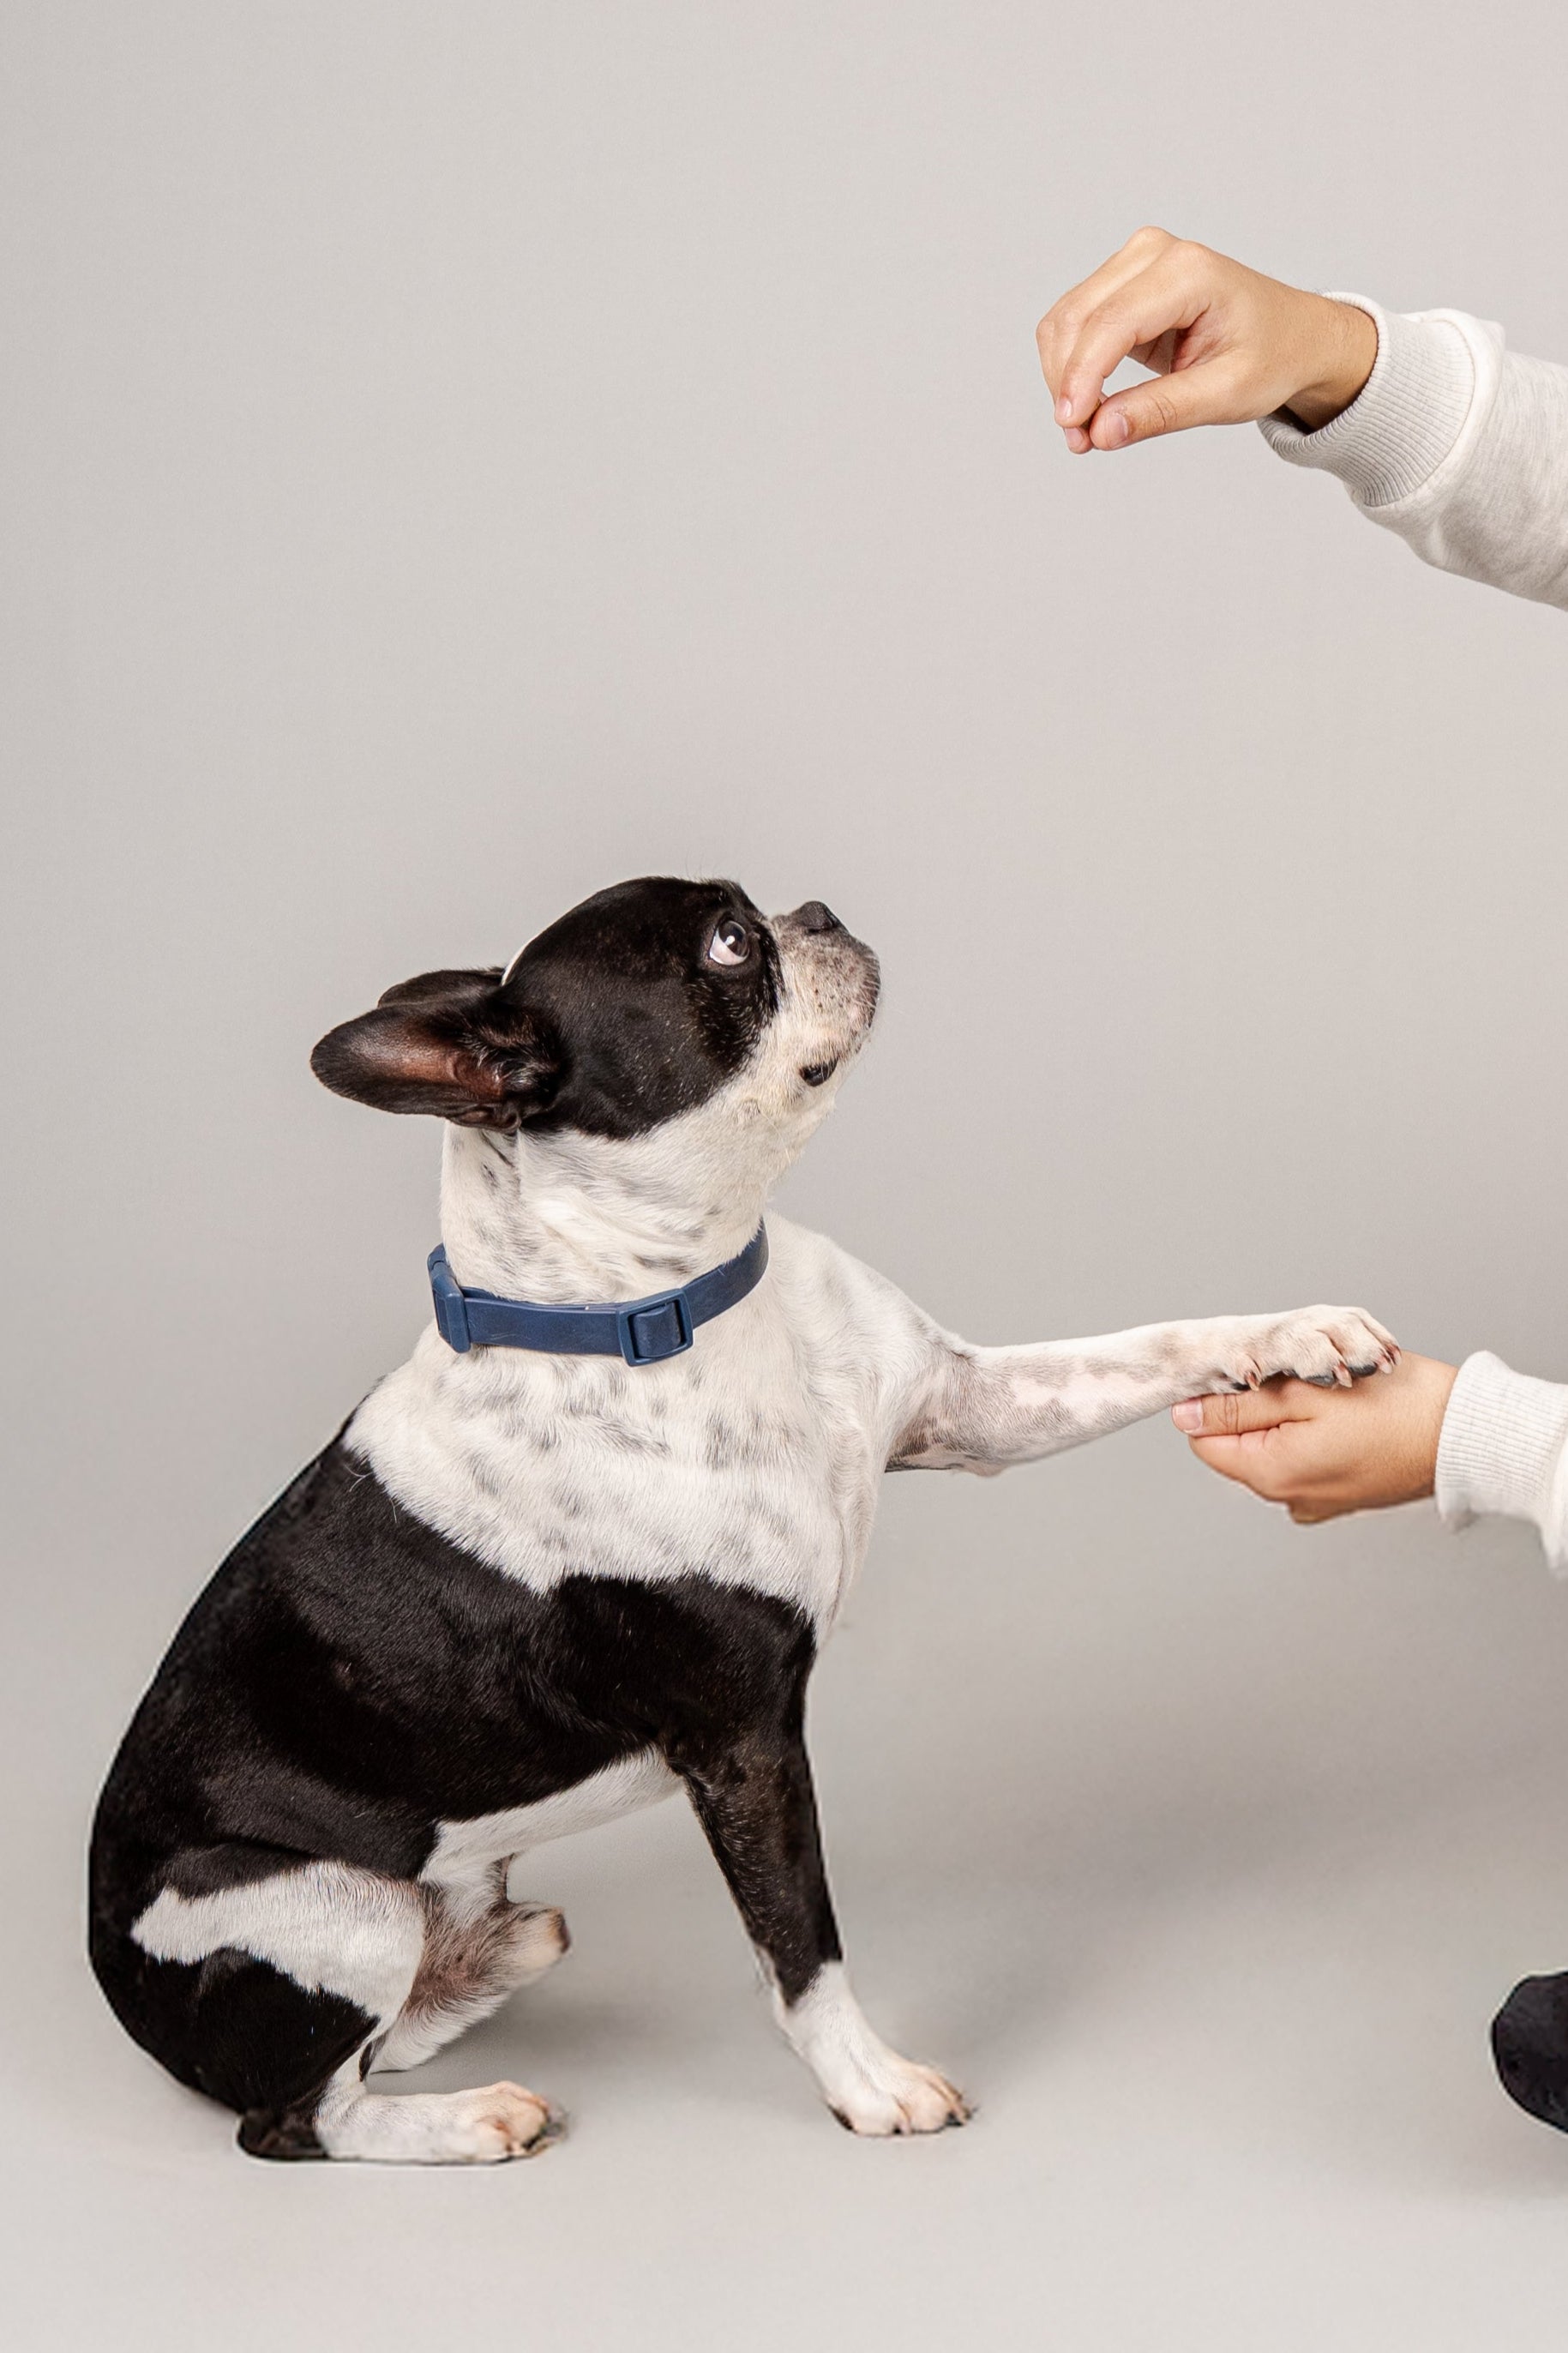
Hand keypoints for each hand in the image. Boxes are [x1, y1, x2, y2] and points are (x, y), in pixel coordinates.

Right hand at [1037, 226, 1377, 453]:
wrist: (1294, 335)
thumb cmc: (1272, 356)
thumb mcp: (1227, 393)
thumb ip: (1162, 411)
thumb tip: (1099, 431)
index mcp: (1189, 272)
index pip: (1112, 323)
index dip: (1081, 378)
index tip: (1074, 429)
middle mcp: (1154, 254)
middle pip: (1077, 318)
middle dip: (1067, 383)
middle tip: (1081, 441)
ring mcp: (1135, 262)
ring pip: (1065, 320)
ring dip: (1063, 378)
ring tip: (1086, 430)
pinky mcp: (1122, 283)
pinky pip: (1074, 324)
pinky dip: (1072, 368)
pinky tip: (1091, 404)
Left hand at [1170, 1352, 1458, 1523]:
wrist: (1463, 1436)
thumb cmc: (1392, 1408)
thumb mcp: (1304, 1392)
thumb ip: (1238, 1406)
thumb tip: (1185, 1414)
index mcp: (1269, 1474)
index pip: (1205, 1439)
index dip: (1220, 1399)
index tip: (1255, 1374)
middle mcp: (1287, 1498)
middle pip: (1241, 1444)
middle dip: (1260, 1406)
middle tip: (1305, 1378)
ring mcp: (1316, 1502)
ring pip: (1277, 1448)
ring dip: (1292, 1417)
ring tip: (1335, 1397)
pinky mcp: (1341, 1496)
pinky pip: (1308, 1459)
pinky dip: (1318, 1434)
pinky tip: (1349, 1417)